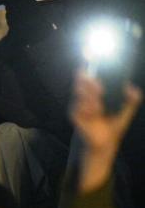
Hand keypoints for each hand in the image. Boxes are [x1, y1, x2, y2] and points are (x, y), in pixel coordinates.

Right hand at [70, 71, 141, 191]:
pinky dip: (87, 108)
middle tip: (99, 85)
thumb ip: (131, 100)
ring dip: (90, 96)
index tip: (89, 64)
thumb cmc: (113, 126)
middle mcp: (85, 98)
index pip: (89, 79)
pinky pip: (78, 107)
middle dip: (90, 82)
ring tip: (100, 104)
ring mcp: (79, 106)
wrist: (106, 143)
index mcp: (96, 95)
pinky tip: (95, 111)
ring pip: (80, 94)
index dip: (88, 71)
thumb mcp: (126, 111)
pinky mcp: (75, 115)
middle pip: (82, 83)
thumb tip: (132, 88)